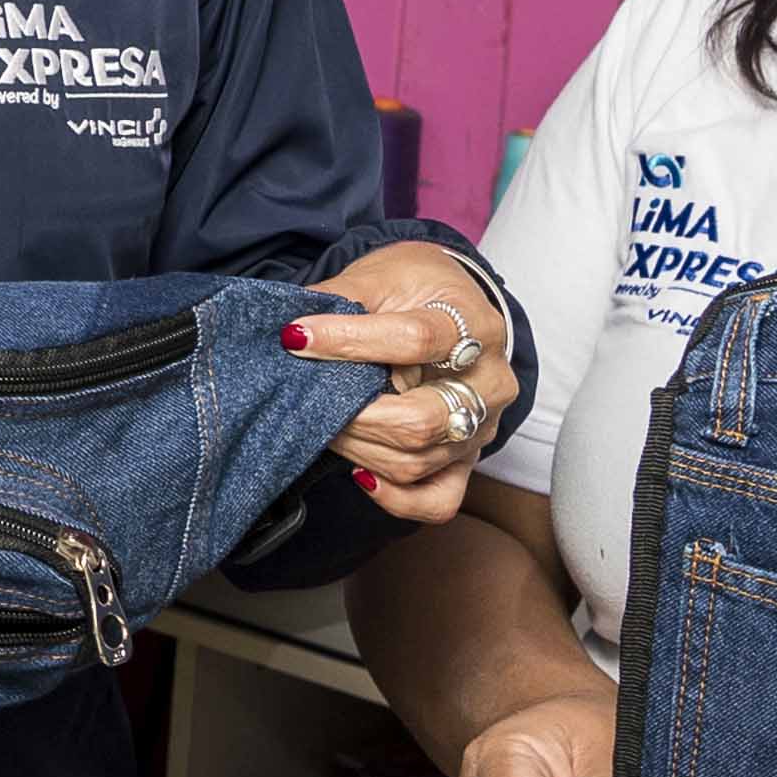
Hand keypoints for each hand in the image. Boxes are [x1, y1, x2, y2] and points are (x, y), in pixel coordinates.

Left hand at [295, 245, 519, 525]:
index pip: (415, 341)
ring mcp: (483, 426)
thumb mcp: (382, 276)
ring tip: (324, 422)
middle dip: (352, 414)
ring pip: (417, 461)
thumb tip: (286, 326)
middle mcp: (491, 382)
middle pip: (421, 420)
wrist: (452, 305)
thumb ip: (339, 298)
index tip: (297, 337)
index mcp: (476, 325)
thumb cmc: (416, 289)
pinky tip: (359, 473)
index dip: (350, 341)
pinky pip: (438, 501)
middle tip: (310, 394)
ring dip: (358, 448)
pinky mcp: (468, 460)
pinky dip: (394, 498)